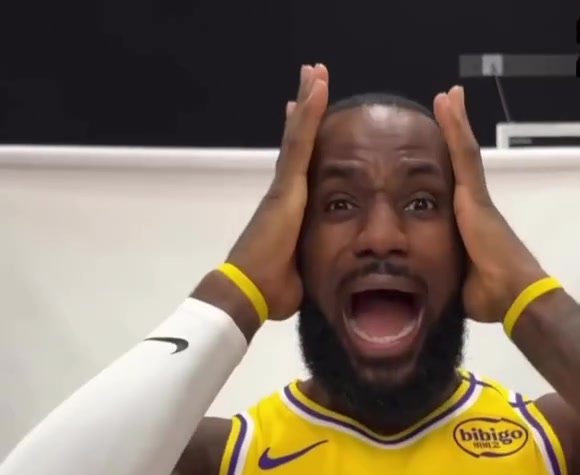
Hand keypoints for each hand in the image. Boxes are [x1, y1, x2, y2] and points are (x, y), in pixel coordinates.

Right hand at [225, 63, 328, 320]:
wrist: (251, 291)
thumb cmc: (274, 290)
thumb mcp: (302, 271)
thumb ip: (310, 261)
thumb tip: (322, 273)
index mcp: (288, 211)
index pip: (298, 169)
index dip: (302, 141)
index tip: (305, 117)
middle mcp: (283, 192)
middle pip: (297, 143)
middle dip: (304, 112)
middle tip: (312, 82)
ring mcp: (284, 186)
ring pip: (299, 134)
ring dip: (307, 101)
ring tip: (316, 72)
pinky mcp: (287, 185)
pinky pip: (301, 141)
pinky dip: (310, 112)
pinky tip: (318, 86)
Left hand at [434, 86, 547, 322]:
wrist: (511, 295)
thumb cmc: (490, 296)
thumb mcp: (460, 283)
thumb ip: (451, 276)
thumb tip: (438, 289)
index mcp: (470, 226)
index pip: (455, 190)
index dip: (449, 168)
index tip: (440, 154)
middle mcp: (475, 206)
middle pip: (460, 163)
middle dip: (454, 134)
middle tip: (446, 105)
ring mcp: (477, 198)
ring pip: (462, 152)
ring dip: (455, 122)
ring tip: (447, 95)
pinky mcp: (475, 195)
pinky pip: (464, 154)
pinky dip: (456, 127)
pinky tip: (448, 102)